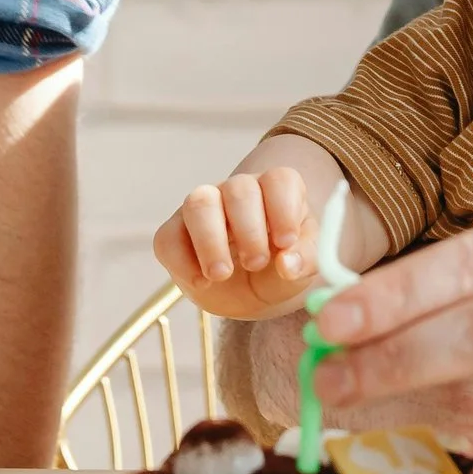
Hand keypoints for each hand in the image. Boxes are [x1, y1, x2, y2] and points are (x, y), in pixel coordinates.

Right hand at [154, 167, 318, 320]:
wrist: (249, 293)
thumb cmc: (280, 268)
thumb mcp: (302, 267)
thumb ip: (305, 261)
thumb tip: (287, 263)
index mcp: (276, 192)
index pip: (279, 180)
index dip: (283, 208)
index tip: (286, 242)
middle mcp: (237, 192)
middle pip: (238, 189)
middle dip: (248, 229)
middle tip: (256, 264)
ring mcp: (204, 208)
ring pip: (199, 202)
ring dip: (210, 240)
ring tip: (222, 274)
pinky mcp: (174, 234)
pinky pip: (168, 237)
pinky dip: (182, 262)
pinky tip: (202, 283)